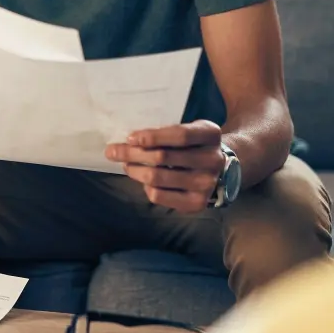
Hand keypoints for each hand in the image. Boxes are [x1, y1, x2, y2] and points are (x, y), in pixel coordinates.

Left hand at [105, 120, 225, 212]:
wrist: (220, 169)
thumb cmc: (194, 144)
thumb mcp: (188, 129)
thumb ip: (166, 132)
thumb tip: (129, 140)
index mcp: (210, 134)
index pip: (179, 135)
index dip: (152, 136)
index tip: (130, 137)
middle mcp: (213, 160)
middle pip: (163, 157)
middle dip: (132, 153)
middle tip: (112, 151)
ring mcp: (206, 184)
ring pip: (157, 177)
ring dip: (134, 170)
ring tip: (125, 165)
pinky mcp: (197, 203)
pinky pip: (160, 196)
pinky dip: (146, 186)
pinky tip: (143, 179)